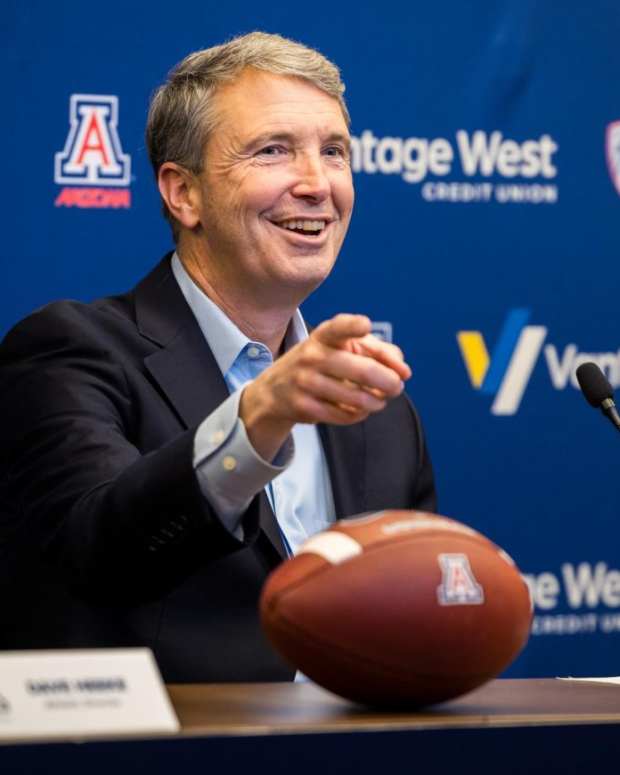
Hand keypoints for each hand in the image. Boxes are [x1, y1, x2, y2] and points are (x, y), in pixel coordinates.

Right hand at [239, 314, 410, 460]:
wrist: (275, 389)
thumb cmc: (319, 363)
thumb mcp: (339, 347)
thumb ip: (375, 350)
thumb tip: (403, 369)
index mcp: (324, 336)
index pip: (338, 327)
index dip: (352, 326)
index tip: (365, 325)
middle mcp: (312, 356)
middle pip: (363, 371)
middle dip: (389, 382)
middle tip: (397, 387)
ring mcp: (306, 382)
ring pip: (358, 399)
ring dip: (377, 402)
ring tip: (380, 400)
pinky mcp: (304, 406)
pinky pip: (345, 416)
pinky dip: (359, 415)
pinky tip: (359, 410)